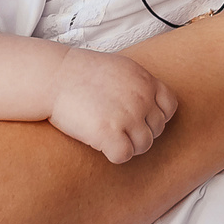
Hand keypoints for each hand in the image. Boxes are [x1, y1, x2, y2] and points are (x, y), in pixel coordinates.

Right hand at [49, 49, 178, 163]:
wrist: (53, 76)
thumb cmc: (80, 72)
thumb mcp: (119, 68)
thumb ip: (138, 84)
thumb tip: (148, 103)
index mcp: (146, 80)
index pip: (169, 107)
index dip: (155, 116)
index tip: (138, 119)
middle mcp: (142, 98)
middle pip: (156, 129)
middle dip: (139, 132)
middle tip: (117, 128)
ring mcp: (128, 116)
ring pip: (144, 145)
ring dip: (128, 145)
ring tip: (108, 136)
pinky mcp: (109, 133)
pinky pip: (124, 155)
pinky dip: (114, 154)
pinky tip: (101, 143)